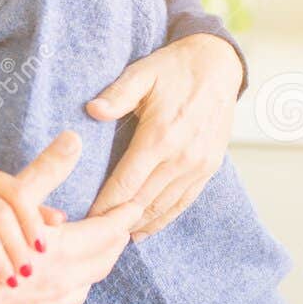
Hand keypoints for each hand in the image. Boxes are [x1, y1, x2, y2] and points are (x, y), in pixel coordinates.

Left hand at [85, 33, 242, 239]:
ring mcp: (198, 166)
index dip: (104, 205)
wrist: (218, 66)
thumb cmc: (174, 68)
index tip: (84, 218)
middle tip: (90, 235)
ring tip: (112, 237)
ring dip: (139, 225)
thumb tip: (92, 110)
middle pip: (142, 202)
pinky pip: (184, 202)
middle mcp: (181, 158)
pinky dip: (163, 219)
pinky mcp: (209, 168)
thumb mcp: (142, 73)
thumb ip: (117, 94)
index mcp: (160, 137)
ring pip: (163, 207)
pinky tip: (145, 228)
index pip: (125, 184)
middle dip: (116, 221)